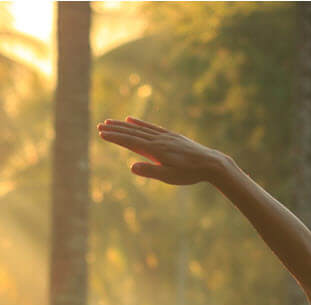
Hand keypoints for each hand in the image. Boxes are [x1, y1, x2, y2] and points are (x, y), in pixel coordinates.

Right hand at [96, 117, 227, 185]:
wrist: (210, 163)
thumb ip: (150, 171)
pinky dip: (139, 123)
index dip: (115, 137)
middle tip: (100, 125)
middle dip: (115, 129)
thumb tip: (132, 167)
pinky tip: (132, 120)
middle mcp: (159, 139)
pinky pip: (151, 127)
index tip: (101, 133)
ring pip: (140, 128)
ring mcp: (165, 136)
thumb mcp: (169, 177)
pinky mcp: (171, 135)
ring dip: (124, 125)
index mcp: (156, 150)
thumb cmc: (189, 174)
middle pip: (133, 132)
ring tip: (111, 122)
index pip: (131, 142)